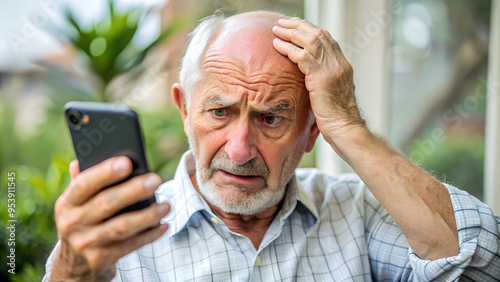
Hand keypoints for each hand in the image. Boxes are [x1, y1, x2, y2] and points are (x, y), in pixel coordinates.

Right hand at [49, 157, 169, 280]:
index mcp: (66, 203)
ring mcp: (86, 244)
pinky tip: (164, 225)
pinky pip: (131, 245)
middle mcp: (72, 223)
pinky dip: (150, 235)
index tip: (127, 162)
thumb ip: (83, 181)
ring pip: (122, 227)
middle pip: (106, 204)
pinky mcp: (101, 260)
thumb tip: (84, 156)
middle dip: (133, 191)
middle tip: (156, 180)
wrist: (75, 265)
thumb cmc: (85, 221)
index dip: (105, 172)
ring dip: (148, 215)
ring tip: (167, 205)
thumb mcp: (77, 204)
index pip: (84, 184)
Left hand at [272, 17, 365, 146]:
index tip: (296, 26)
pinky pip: (302, 56)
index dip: (310, 30)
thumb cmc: (337, 119)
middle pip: (318, 34)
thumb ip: (323, 82)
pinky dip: (288, 48)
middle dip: (299, 25)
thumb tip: (310, 79)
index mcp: (342, 65)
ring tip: (277, 29)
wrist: (346, 129)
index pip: (327, 39)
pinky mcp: (321, 77)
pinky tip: (277, 45)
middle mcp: (339, 63)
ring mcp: (332, 69)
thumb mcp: (332, 94)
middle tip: (283, 22)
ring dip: (291, 32)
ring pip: (310, 41)